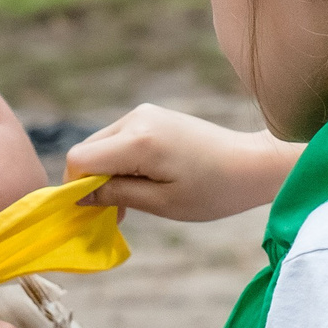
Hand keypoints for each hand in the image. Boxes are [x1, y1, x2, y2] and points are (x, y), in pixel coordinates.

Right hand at [65, 104, 299, 222]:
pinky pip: (119, 139)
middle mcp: (136, 118)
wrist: (252, 164)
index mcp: (138, 140)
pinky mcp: (152, 116)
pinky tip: (140, 182)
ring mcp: (144, 113)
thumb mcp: (162, 202)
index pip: (80, 159)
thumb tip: (79, 196)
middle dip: (91, 183)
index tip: (90, 213)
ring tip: (129, 203)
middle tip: (113, 214)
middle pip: (87, 150)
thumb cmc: (213, 190)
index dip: (76, 188)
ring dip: (106, 174)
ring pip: (101, 145)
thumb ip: (116, 195)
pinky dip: (120, 162)